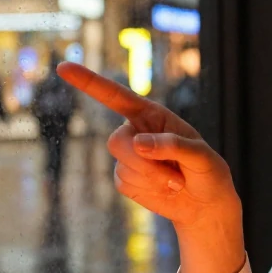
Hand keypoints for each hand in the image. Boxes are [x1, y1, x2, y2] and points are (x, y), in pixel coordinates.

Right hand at [57, 63, 244, 272]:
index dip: (89, 82)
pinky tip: (165, 190)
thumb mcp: (202, 156)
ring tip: (177, 183)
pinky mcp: (125, 179)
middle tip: (176, 178)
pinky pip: (124, 184)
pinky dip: (148, 190)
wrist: (205, 205)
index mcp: (152, 115)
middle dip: (144, 163)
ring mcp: (128, 156)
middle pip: (117, 141)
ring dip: (153, 179)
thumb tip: (139, 143)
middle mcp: (135, 131)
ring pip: (123, 166)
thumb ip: (173, 146)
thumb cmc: (208, 173)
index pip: (117, 96)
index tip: (63, 68)